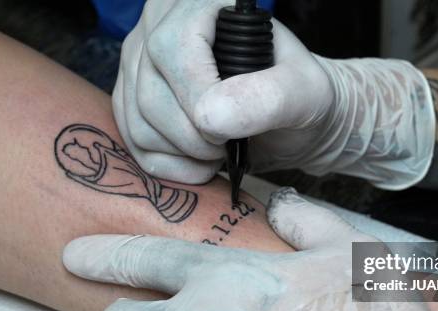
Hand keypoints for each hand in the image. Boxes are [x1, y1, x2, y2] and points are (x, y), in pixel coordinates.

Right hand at [114, 0, 435, 188]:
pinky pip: (134, 145)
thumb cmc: (301, 98)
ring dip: (185, 155)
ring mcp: (139, 67)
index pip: (174, 49)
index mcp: (200, 6)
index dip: (200, 99)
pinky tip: (201, 163)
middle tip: (231, 144)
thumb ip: (270, 97)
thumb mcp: (305, 92)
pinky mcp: (132, 103)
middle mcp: (158, 29)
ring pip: (137, 124)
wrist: (292, 122)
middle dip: (196, 137)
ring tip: (220, 150)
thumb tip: (210, 118)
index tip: (232, 127)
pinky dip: (171, 168)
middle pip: (150, 94)